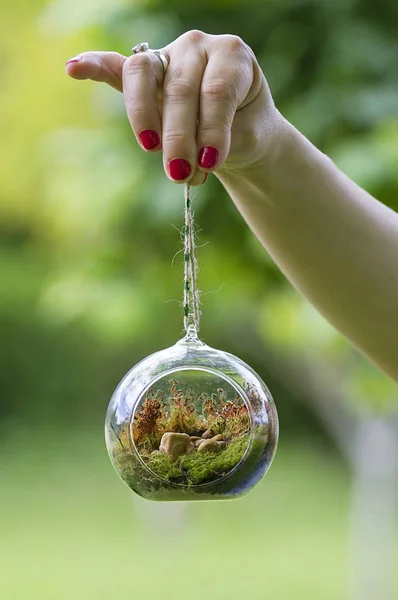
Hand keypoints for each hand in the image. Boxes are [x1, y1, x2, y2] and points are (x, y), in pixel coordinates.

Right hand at [66, 30, 282, 185]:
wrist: (242, 129)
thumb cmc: (245, 130)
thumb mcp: (246, 136)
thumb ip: (224, 141)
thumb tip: (194, 163)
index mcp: (231, 56)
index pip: (216, 91)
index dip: (212, 129)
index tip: (210, 163)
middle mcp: (198, 47)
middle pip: (179, 88)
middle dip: (178, 136)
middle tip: (180, 174)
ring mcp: (168, 57)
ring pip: (145, 77)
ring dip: (144, 116)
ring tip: (151, 147)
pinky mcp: (145, 74)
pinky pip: (116, 68)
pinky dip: (95, 67)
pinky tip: (74, 68)